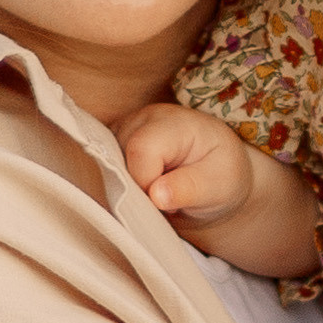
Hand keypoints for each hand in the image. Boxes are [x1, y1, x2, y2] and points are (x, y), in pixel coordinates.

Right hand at [118, 100, 260, 235]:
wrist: (214, 175)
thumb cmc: (220, 176)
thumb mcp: (219, 185)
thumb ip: (189, 188)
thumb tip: (156, 195)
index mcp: (173, 122)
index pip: (141, 150)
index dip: (148, 183)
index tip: (170, 203)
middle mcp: (143, 119)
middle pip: (118, 157)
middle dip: (137, 190)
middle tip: (165, 201)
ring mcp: (124, 130)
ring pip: (105, 166)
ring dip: (127, 190)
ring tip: (156, 193)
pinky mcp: (112, 144)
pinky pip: (102, 170)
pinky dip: (119, 187)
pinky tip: (142, 191)